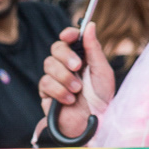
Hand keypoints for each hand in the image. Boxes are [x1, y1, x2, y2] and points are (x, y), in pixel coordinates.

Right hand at [40, 23, 113, 140]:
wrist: (92, 123)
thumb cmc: (102, 98)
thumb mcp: (102, 71)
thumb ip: (94, 49)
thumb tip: (89, 25)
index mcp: (82, 58)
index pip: (69, 39)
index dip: (68, 34)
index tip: (70, 36)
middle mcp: (67, 66)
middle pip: (55, 48)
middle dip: (66, 56)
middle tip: (77, 67)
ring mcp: (56, 79)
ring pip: (48, 65)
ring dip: (65, 77)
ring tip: (77, 90)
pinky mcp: (46, 93)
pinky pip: (45, 83)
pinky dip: (59, 91)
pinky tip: (69, 100)